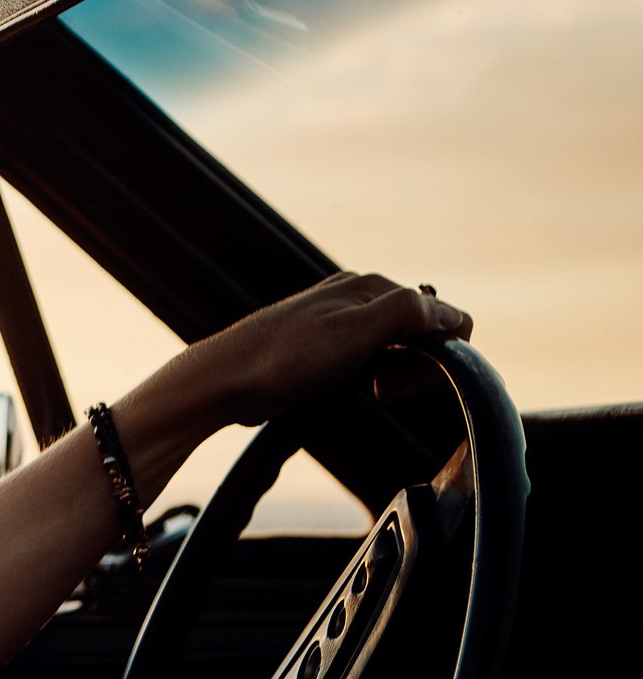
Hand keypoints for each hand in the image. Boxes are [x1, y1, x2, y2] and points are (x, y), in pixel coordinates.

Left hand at [179, 272, 472, 428]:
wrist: (227, 381)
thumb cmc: (286, 357)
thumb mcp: (356, 330)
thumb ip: (408, 313)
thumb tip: (452, 314)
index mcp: (373, 287)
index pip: (447, 317)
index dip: (442, 354)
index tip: (407, 378)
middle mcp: (361, 297)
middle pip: (427, 333)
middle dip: (420, 366)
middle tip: (386, 389)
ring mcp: (344, 321)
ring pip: (403, 348)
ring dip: (400, 374)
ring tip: (374, 390)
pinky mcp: (329, 347)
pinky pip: (377, 360)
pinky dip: (379, 377)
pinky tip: (361, 388)